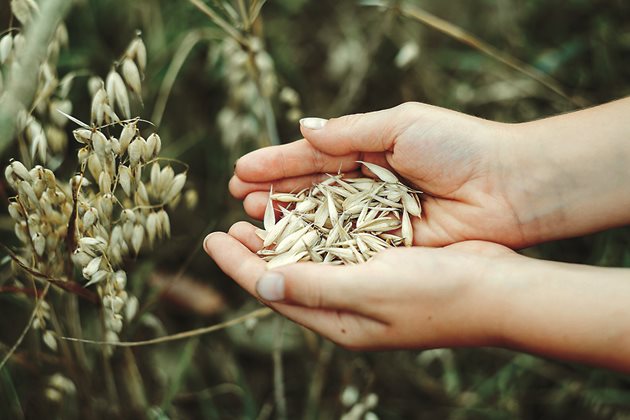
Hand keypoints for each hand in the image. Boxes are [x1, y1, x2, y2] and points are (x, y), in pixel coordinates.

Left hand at [204, 221, 515, 349]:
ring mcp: (366, 286)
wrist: (498, 290)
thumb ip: (314, 287)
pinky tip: (306, 210)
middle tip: (227, 224)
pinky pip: (337, 246)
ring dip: (282, 236)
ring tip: (256, 213)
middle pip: (286, 275)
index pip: (273, 290)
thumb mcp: (370, 290)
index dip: (237, 265)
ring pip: (310, 259)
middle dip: (253, 251)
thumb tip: (261, 282)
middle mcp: (347, 306)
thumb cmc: (437, 294)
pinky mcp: (384, 264)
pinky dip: (316, 228)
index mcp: (338, 320)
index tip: (209, 238)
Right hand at [230, 102, 530, 246]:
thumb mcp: (400, 125)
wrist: (509, 187)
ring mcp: (376, 217)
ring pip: (321, 220)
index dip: (277, 164)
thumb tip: (303, 129)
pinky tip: (288, 246)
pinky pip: (345, 246)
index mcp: (369, 149)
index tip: (241, 171)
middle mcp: (367, 185)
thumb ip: (349, 132)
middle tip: (238, 198)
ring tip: (251, 219)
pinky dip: (317, 246)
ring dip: (287, 220)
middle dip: (274, 192)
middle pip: (310, 190)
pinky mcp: (389, 245)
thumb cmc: (458, 147)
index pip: (312, 157)